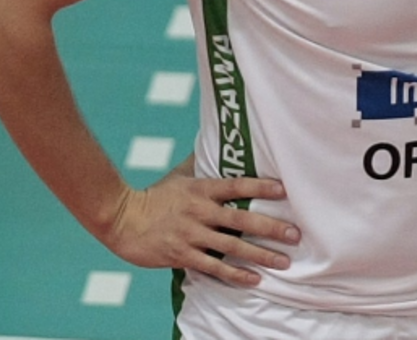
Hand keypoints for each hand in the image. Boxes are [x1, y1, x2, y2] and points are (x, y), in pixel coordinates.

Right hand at [101, 165, 299, 286]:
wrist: (120, 219)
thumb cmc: (154, 196)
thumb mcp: (179, 175)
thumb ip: (200, 162)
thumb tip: (216, 137)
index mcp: (201, 190)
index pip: (237, 185)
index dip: (261, 186)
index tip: (285, 190)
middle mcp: (200, 211)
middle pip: (242, 219)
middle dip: (271, 227)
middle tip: (296, 234)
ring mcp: (191, 235)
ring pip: (233, 246)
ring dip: (260, 255)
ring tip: (284, 261)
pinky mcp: (182, 255)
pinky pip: (214, 267)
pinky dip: (235, 274)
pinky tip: (254, 278)